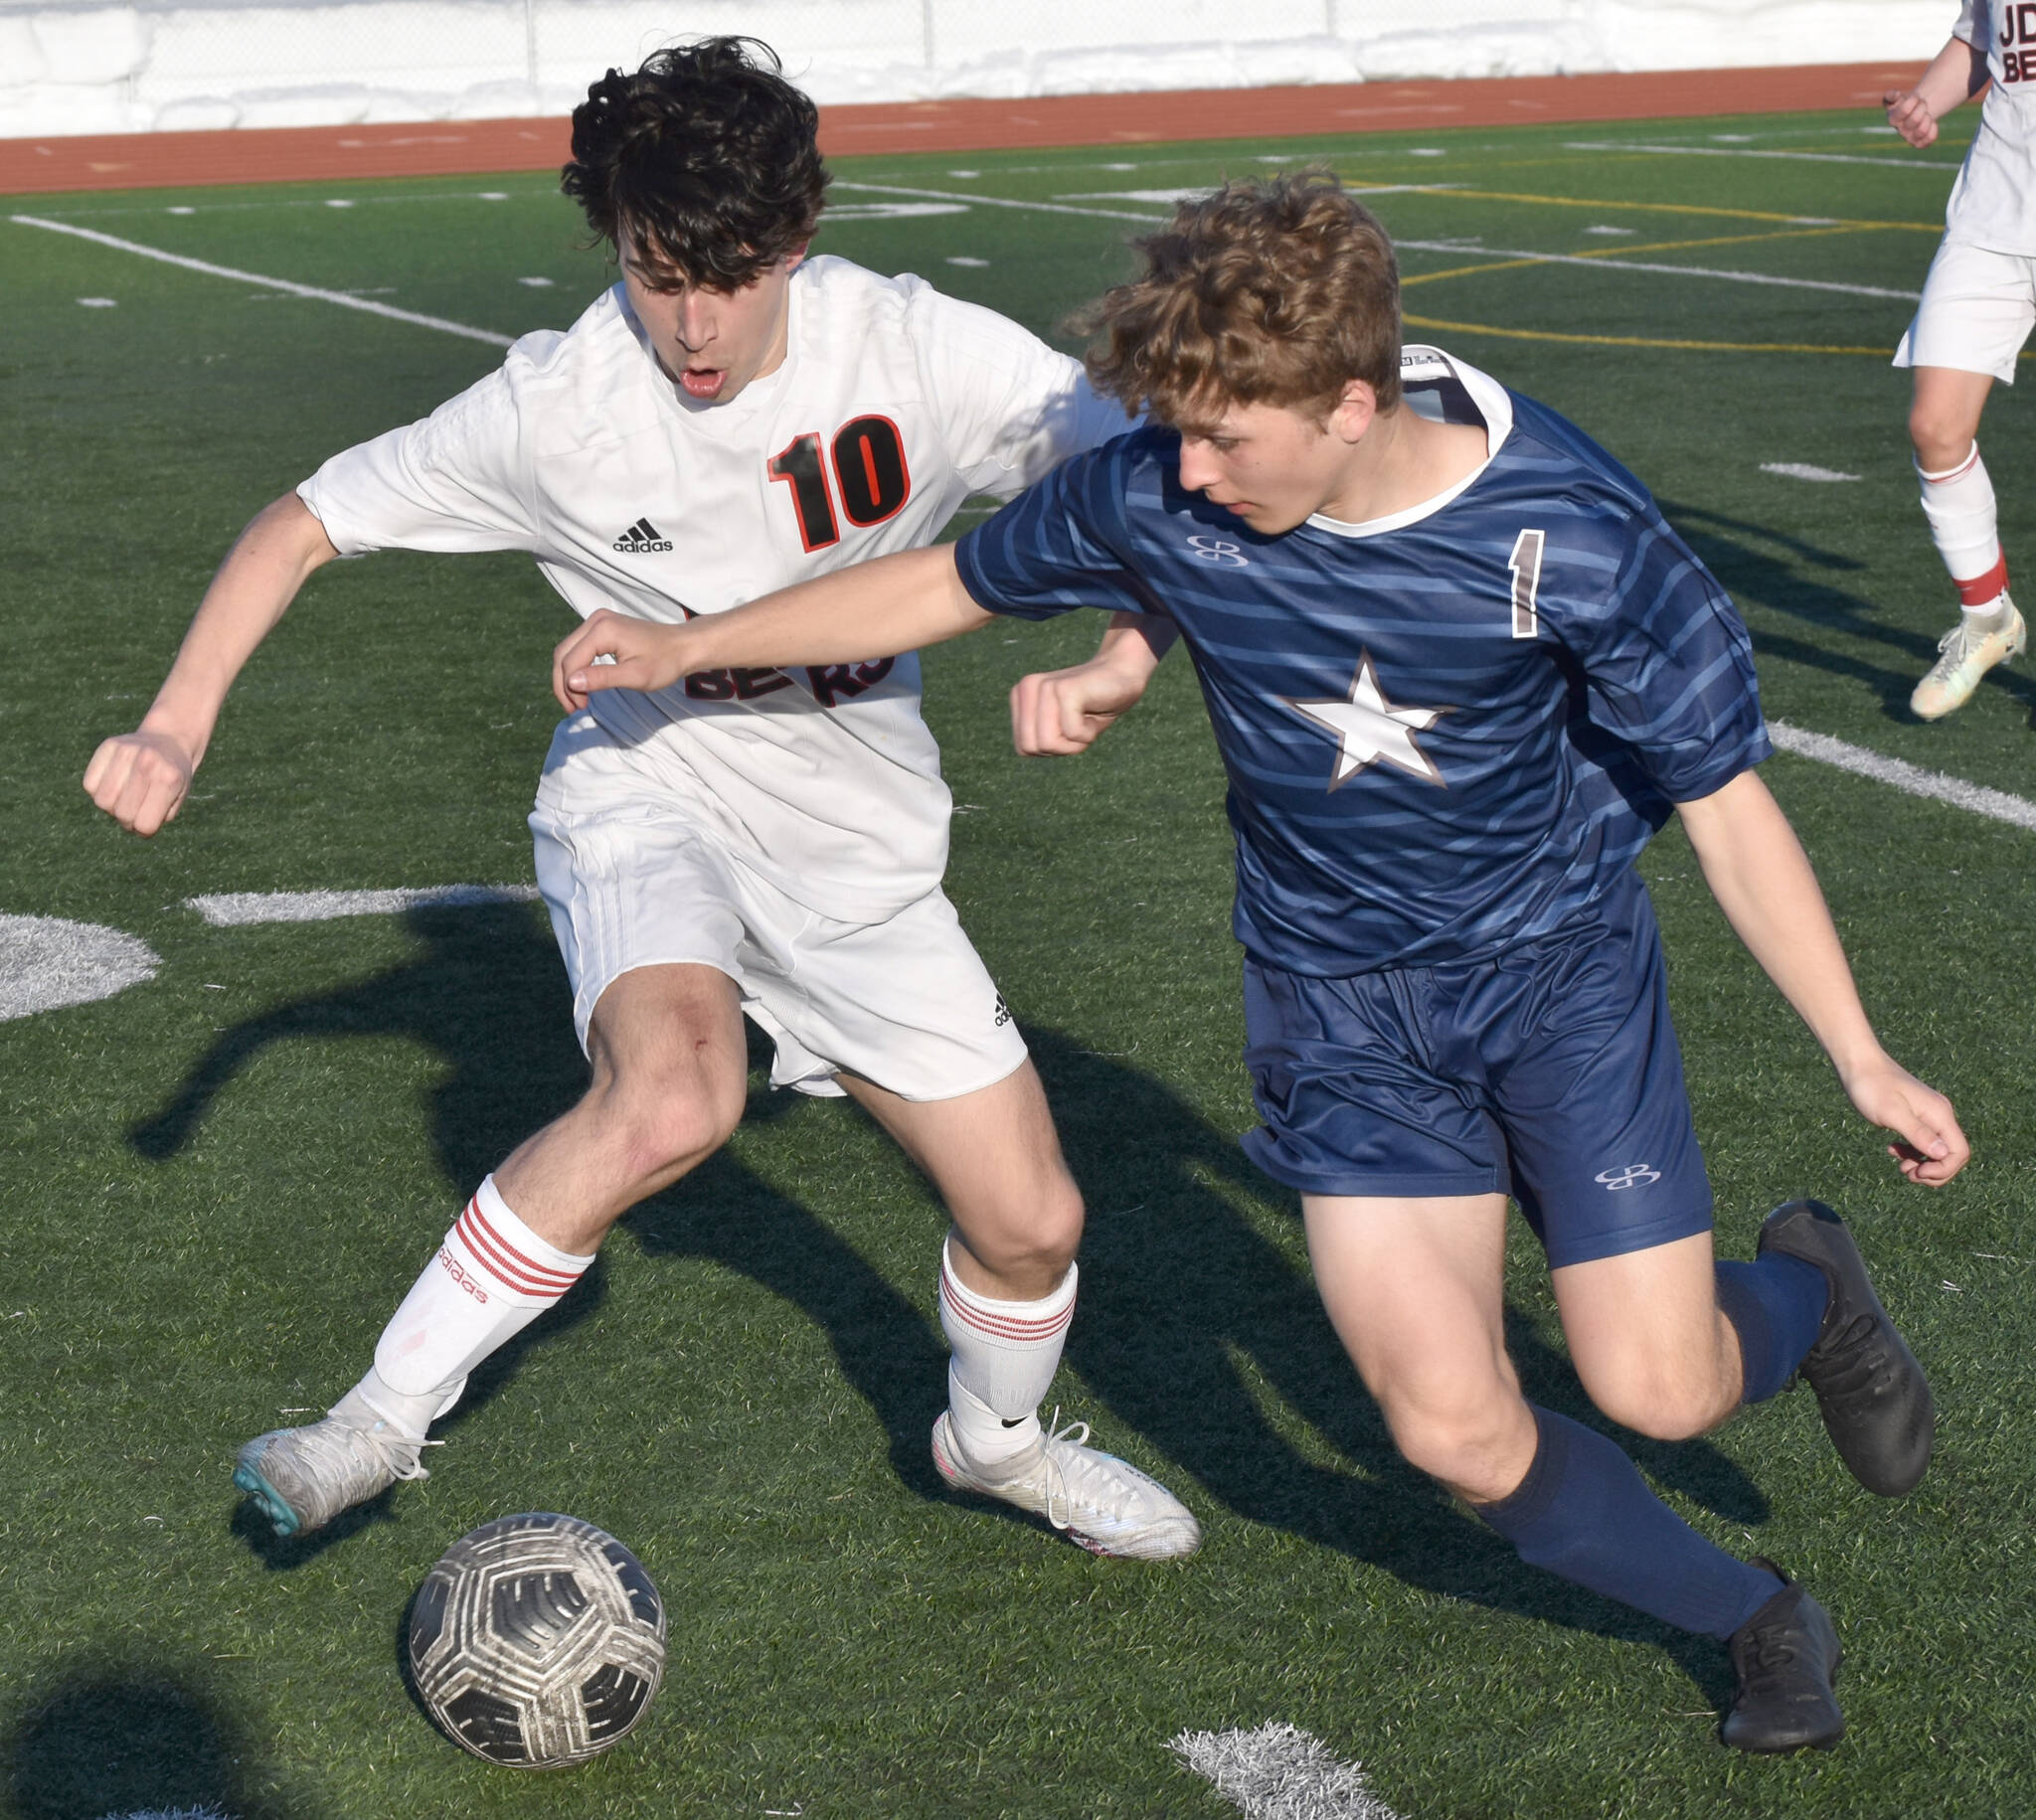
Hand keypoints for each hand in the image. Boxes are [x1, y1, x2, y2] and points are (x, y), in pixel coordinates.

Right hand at [82, 728, 197, 835]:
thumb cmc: (172, 777)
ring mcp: (126, 752)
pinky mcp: (108, 746)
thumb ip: (159, 817)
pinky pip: (89, 784)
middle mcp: (147, 763)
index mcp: (169, 779)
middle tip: (135, 811)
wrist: (170, 739)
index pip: (145, 824)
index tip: (148, 822)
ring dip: (111, 807)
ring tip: (123, 799)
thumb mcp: (177, 799)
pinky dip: (98, 791)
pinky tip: (113, 786)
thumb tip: (136, 828)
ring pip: (102, 800)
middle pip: (122, 813)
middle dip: (127, 821)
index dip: (144, 830)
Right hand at [552, 609, 696, 711]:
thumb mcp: (635, 676)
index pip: (571, 661)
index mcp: (602, 629)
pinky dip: (577, 667)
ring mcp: (598, 621)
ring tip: (578, 701)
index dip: (569, 688)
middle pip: (563, 653)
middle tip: (574, 708)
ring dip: (568, 676)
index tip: (580, 708)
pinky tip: (584, 685)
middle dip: (563, 683)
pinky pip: (579, 647)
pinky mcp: (602, 626)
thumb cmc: (665, 662)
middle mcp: (596, 620)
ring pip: (568, 650)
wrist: (684, 646)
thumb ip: (602, 678)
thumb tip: (571, 682)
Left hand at [1010, 656, 1152, 754]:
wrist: (1124, 674)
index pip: (1023, 748)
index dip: (1050, 748)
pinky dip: (1089, 733)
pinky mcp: (1065, 689)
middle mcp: (1026, 687)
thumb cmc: (1093, 706)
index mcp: (1019, 696)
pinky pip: (1072, 733)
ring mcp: (1044, 686)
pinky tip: (1095, 711)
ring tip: (1086, 717)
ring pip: (1048, 744)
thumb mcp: (1059, 728)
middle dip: (1060, 747)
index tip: (1068, 725)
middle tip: (1079, 723)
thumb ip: (1037, 737)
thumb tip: (1023, 751)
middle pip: (1031, 748)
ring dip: (1075, 741)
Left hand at [1840, 1050, 1969, 1185]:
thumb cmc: (1871, 1087)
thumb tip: (1942, 1155)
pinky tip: (1893, 1149)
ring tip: (1900, 1166)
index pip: (1959, 1152)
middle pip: (1952, 1154)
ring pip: (1937, 1151)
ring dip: (1922, 1164)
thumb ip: (1917, 1133)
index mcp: (1939, 1115)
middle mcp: (1940, 1115)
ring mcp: (1929, 1115)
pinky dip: (1911, 1152)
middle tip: (1907, 1173)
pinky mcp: (1916, 1116)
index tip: (1917, 1172)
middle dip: (1934, 1171)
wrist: (1858, 1064)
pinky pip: (1923, 1142)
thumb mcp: (1892, 1113)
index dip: (1943, 1169)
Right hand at [1884, 87, 1939, 147]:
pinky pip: (1928, 139)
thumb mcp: (1897, 97)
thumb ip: (1891, 95)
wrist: (1915, 112)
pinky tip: (1932, 123)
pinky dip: (1933, 129)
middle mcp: (1899, 130)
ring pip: (1921, 131)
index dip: (1914, 100)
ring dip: (1928, 119)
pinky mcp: (1919, 143)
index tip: (1916, 97)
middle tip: (1923, 104)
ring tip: (1926, 115)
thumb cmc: (1906, 103)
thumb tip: (1893, 94)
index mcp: (1893, 119)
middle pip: (1914, 120)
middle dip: (1923, 107)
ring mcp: (1909, 138)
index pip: (1904, 110)